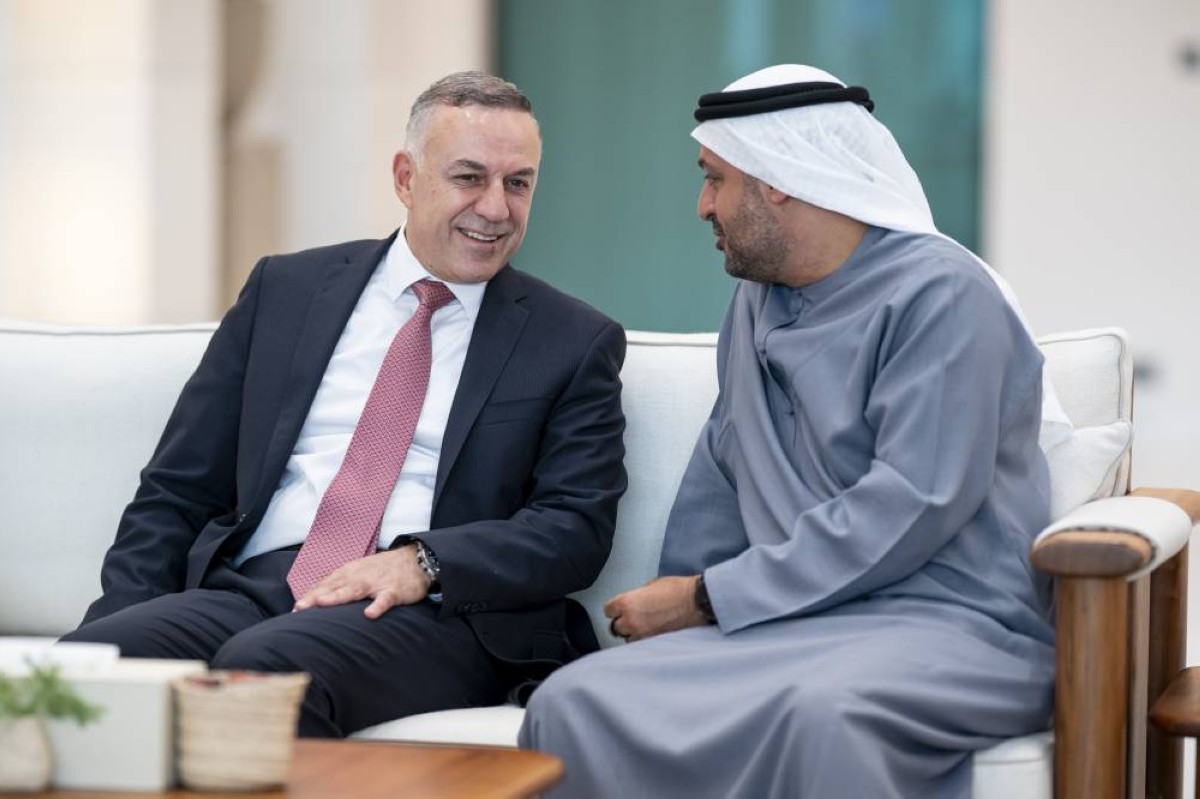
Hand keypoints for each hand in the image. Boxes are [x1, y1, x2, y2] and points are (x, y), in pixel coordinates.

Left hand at [292, 545, 430, 618]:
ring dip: (339, 596)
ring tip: (323, 603)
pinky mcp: (394, 591)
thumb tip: (315, 598)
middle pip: (335, 586)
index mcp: (349, 572)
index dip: (309, 596)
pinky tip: (370, 615)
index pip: (325, 584)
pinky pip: (385, 599)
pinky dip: (377, 606)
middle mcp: (359, 576)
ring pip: (355, 590)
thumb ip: (339, 584)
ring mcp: (376, 583)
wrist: (415, 560)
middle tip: (299, 608)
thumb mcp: (359, 571)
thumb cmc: (383, 569)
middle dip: (316, 596)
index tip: (294, 609)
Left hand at [603, 576, 707, 641]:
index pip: (608, 610)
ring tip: (642, 626)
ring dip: (632, 633)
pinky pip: (641, 644)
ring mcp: (642, 634)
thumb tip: (635, 600)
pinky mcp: (654, 643)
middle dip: (621, 622)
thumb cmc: (678, 590)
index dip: (614, 608)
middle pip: (615, 627)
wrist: (696, 602)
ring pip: (628, 639)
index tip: (617, 608)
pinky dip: (644, 640)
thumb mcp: (652, 584)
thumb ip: (637, 595)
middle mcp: (631, 621)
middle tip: (629, 618)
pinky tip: (651, 632)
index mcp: (627, 603)